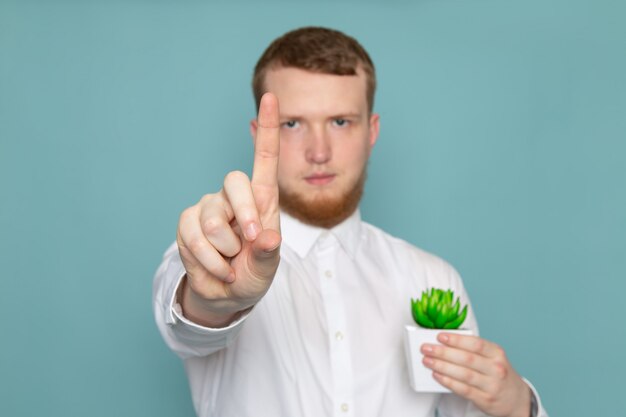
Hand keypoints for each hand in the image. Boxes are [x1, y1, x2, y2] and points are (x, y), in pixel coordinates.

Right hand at [176, 93, 281, 326]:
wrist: (226, 294)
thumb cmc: (253, 273)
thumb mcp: (267, 266)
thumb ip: (268, 252)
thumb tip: (268, 238)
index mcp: (262, 199)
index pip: (265, 158)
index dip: (267, 128)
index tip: (272, 97)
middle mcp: (234, 197)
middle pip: (234, 182)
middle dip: (244, 214)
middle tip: (251, 241)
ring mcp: (208, 208)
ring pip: (211, 219)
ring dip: (224, 249)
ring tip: (231, 262)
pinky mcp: (187, 223)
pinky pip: (192, 235)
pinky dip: (207, 259)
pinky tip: (216, 267)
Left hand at [421, 334, 531, 416]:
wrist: (516, 399)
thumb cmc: (498, 374)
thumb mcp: (493, 357)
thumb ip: (473, 350)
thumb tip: (445, 343)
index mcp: (497, 353)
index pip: (476, 343)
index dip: (457, 340)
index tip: (440, 336)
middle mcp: (496, 368)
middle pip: (467, 358)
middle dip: (443, 352)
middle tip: (427, 348)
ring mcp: (492, 385)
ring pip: (463, 374)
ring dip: (442, 366)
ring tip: (428, 361)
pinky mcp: (485, 399)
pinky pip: (463, 389)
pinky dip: (448, 382)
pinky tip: (437, 376)